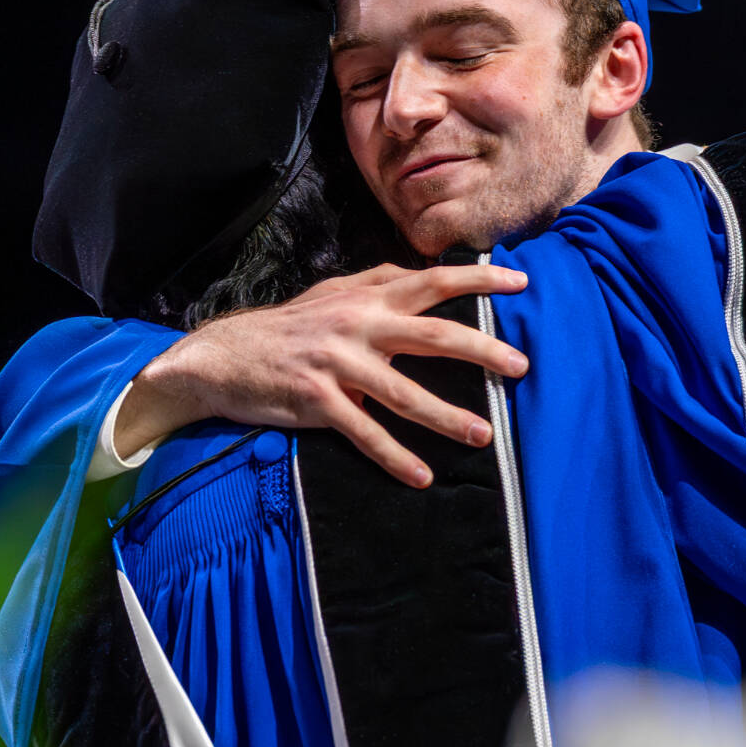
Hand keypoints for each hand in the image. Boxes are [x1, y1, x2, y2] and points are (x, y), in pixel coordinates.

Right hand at [118, 262, 529, 486]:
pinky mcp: (317, 401)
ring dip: (447, 417)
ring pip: (404, 393)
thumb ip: (376, 281)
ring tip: (482, 435)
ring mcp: (338, 364)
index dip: (479, 278)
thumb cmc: (286, 328)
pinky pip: (364, 432)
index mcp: (367, 297)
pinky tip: (420, 476)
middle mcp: (357, 325)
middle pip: (434, 335)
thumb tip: (421, 270)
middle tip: (522, 366)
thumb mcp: (331, 293)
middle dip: (483, 350)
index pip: (433, 280)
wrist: (223, 358)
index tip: (521, 280)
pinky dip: (394, 457)